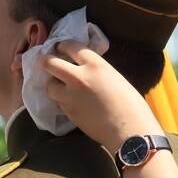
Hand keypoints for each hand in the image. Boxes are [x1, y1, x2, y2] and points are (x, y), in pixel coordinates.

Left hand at [41, 39, 161, 149]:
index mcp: (95, 65)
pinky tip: (73, 104)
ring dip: (53, 85)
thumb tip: (87, 73)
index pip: (70, 46)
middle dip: (45, 62)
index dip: (62, 45)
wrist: (129, 132)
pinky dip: (62, 101)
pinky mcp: (69, 113)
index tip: (60, 48)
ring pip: (49, 86)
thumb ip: (98, 72)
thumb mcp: (115, 78)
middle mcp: (78, 77)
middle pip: (50, 63)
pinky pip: (59, 103)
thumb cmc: (132, 105)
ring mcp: (70, 96)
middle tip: (46, 63)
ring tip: (61, 88)